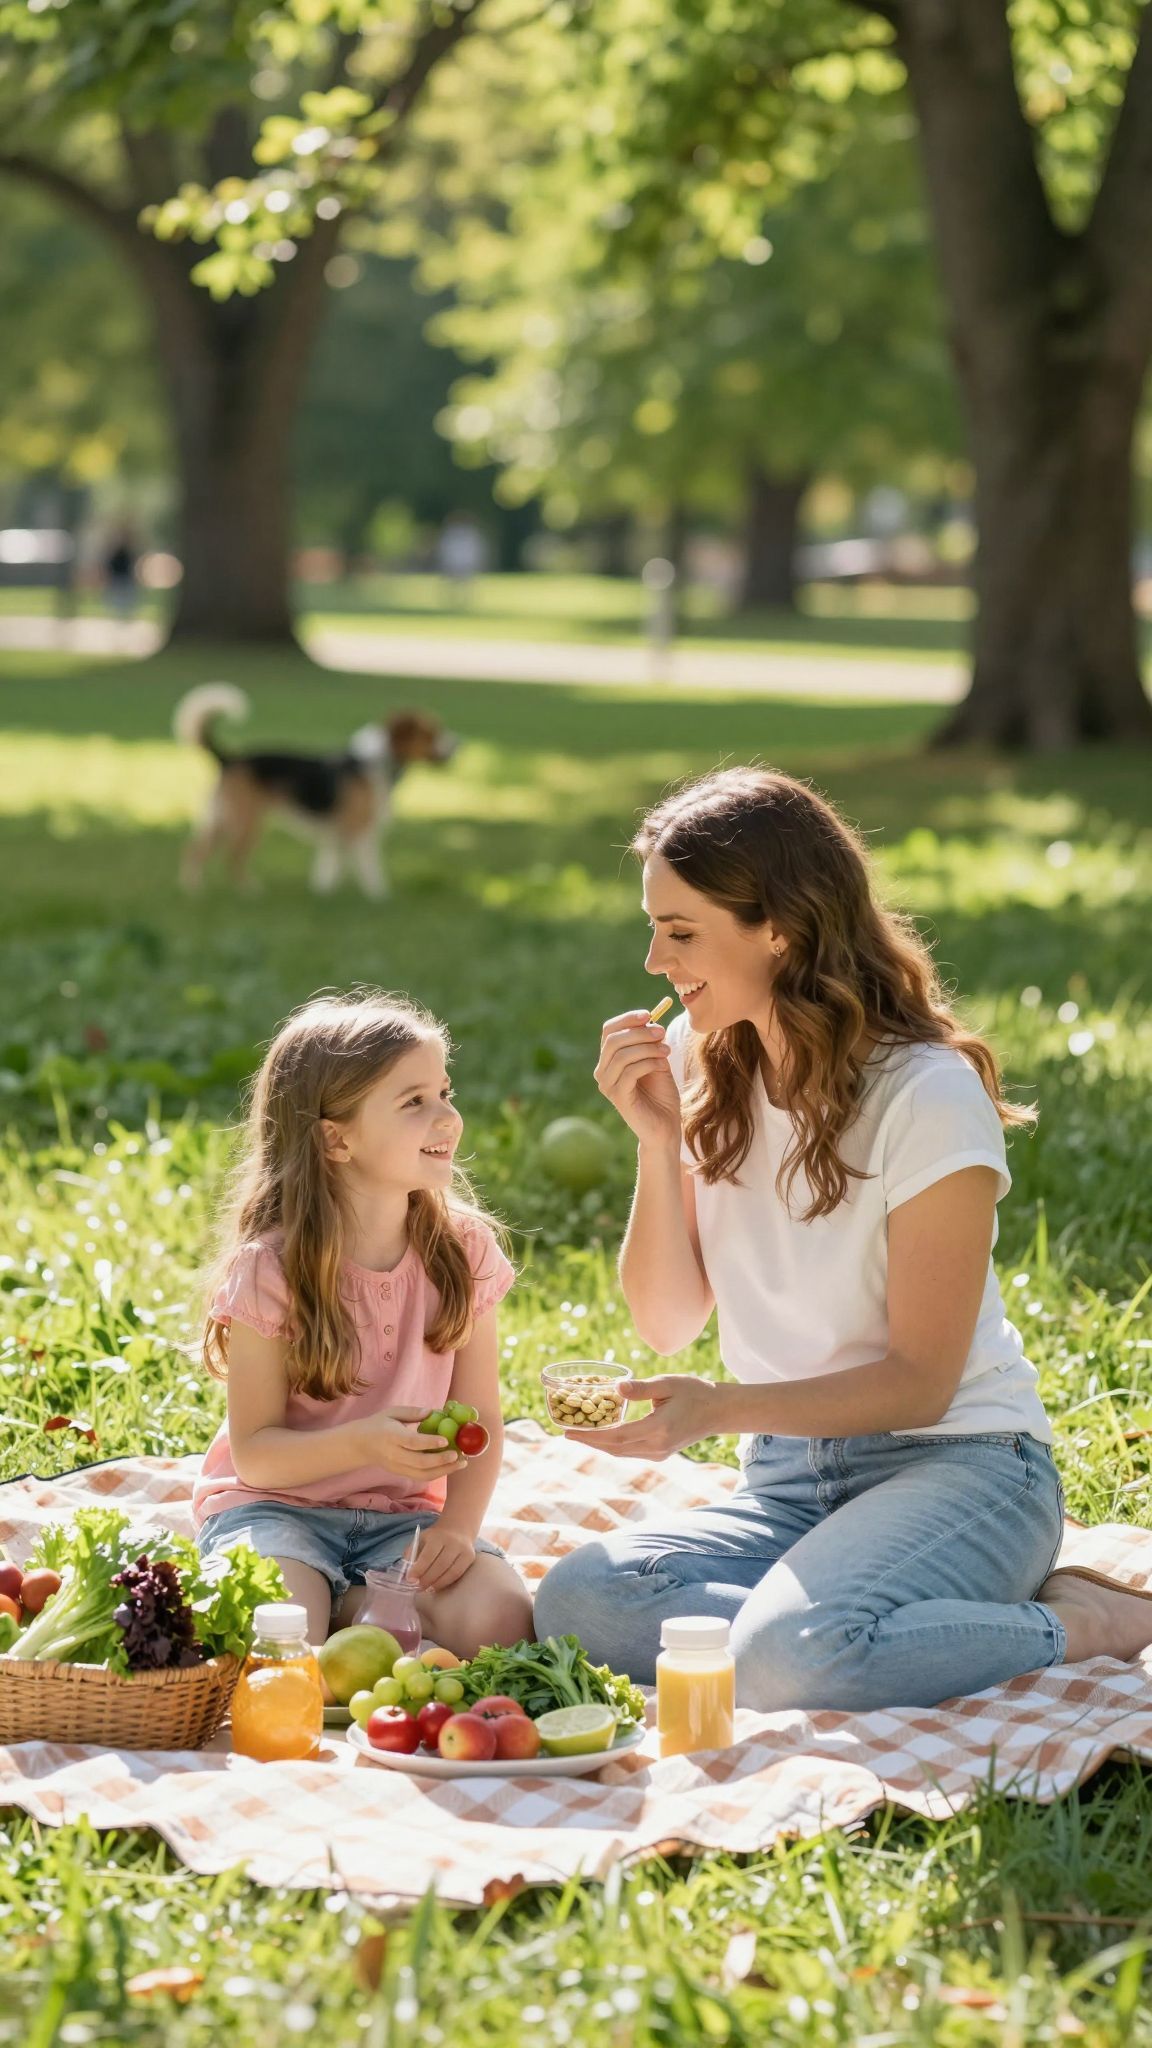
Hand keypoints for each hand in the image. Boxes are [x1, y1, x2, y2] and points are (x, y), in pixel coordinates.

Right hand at [357, 1408, 461, 1481]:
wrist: (360, 1445)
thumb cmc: (378, 1424)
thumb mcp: (392, 1412)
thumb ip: (412, 1412)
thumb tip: (433, 1412)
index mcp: (391, 1436)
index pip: (412, 1442)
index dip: (429, 1442)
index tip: (446, 1440)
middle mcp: (394, 1455)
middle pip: (420, 1462)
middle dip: (442, 1461)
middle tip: (459, 1456)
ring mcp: (397, 1467)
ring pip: (422, 1475)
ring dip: (444, 1471)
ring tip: (461, 1463)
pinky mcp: (400, 1474)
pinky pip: (420, 1477)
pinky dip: (437, 1473)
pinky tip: (450, 1466)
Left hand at [409, 1522, 475, 1592]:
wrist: (457, 1528)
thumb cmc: (434, 1538)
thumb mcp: (420, 1540)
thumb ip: (411, 1554)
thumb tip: (405, 1573)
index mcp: (437, 1536)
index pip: (428, 1555)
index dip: (419, 1569)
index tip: (410, 1580)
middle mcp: (452, 1542)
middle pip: (440, 1565)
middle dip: (427, 1579)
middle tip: (418, 1587)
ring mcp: (463, 1550)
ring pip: (451, 1571)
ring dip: (437, 1583)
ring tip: (427, 1589)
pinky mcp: (470, 1557)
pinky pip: (458, 1574)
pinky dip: (446, 1582)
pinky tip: (437, 1586)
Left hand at [563, 1374, 720, 1459]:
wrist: (718, 1411)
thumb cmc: (694, 1392)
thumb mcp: (668, 1383)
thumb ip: (641, 1388)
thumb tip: (616, 1387)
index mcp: (658, 1429)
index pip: (616, 1437)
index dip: (591, 1436)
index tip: (568, 1431)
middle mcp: (657, 1446)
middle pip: (615, 1448)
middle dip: (589, 1441)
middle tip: (566, 1432)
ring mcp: (659, 1453)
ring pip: (622, 1452)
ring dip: (599, 1445)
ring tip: (579, 1434)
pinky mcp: (661, 1453)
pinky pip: (630, 1451)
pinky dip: (613, 1445)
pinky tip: (602, 1436)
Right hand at [595, 1009, 681, 1149]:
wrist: (665, 1126)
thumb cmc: (661, 1094)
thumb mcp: (656, 1060)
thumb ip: (650, 1041)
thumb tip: (650, 1018)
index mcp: (609, 1060)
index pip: (609, 1030)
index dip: (627, 1019)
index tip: (649, 1014)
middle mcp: (602, 1072)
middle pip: (613, 1040)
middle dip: (640, 1032)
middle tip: (662, 1033)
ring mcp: (607, 1085)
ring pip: (622, 1055)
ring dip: (648, 1048)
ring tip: (667, 1051)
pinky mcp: (618, 1097)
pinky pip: (630, 1071)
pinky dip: (649, 1063)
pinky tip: (663, 1066)